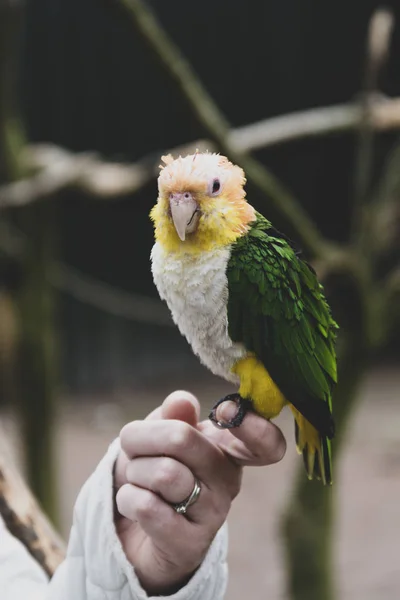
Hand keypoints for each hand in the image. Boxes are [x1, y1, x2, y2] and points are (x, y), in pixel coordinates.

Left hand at [114, 391, 285, 595]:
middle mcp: (228, 480)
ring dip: (135, 472)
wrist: (134, 531)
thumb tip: (182, 401)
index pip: (266, 444)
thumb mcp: (160, 435)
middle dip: (142, 438)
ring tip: (138, 480)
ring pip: (163, 473)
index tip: (223, 411)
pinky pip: (148, 506)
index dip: (254, 426)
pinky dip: (128, 498)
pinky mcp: (189, 545)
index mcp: (227, 448)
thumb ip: (173, 415)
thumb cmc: (153, 472)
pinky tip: (134, 505)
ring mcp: (212, 515)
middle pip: (183, 438)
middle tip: (133, 446)